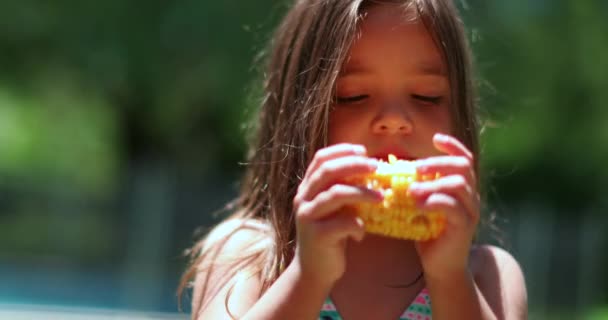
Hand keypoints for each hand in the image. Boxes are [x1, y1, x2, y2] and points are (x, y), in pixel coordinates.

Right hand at [292, 144, 380, 284]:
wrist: (314, 270)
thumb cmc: (331, 234)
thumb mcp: (335, 208)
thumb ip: (345, 189)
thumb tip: (375, 170)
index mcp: (307, 187)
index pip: (321, 158)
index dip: (342, 151)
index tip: (363, 150)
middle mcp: (303, 198)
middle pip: (328, 171)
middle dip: (355, 165)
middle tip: (377, 167)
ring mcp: (308, 216)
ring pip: (336, 194)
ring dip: (362, 192)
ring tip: (381, 196)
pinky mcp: (317, 235)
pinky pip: (342, 223)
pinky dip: (358, 225)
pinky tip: (362, 233)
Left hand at [409, 133, 479, 280]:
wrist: (440, 266)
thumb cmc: (427, 233)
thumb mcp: (421, 205)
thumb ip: (416, 187)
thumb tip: (392, 169)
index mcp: (462, 188)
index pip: (465, 158)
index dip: (452, 146)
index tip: (435, 138)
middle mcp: (471, 196)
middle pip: (463, 167)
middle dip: (439, 163)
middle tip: (417, 168)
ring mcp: (470, 211)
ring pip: (459, 185)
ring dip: (433, 183)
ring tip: (412, 190)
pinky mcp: (465, 227)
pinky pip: (454, 208)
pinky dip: (435, 202)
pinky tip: (419, 206)